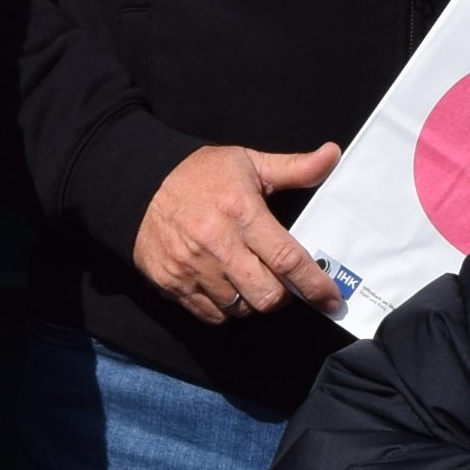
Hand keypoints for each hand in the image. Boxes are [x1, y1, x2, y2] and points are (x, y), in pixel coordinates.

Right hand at [132, 142, 343, 322]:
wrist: (137, 183)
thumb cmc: (200, 173)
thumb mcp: (248, 163)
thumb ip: (294, 168)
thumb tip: (333, 154)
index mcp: (242, 213)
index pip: (287, 259)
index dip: (314, 285)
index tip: (332, 300)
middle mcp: (218, 245)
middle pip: (266, 295)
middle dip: (283, 296)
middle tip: (282, 283)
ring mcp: (192, 268)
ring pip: (240, 309)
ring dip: (252, 301)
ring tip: (249, 279)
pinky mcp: (172, 284)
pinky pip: (211, 315)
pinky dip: (225, 308)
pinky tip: (226, 288)